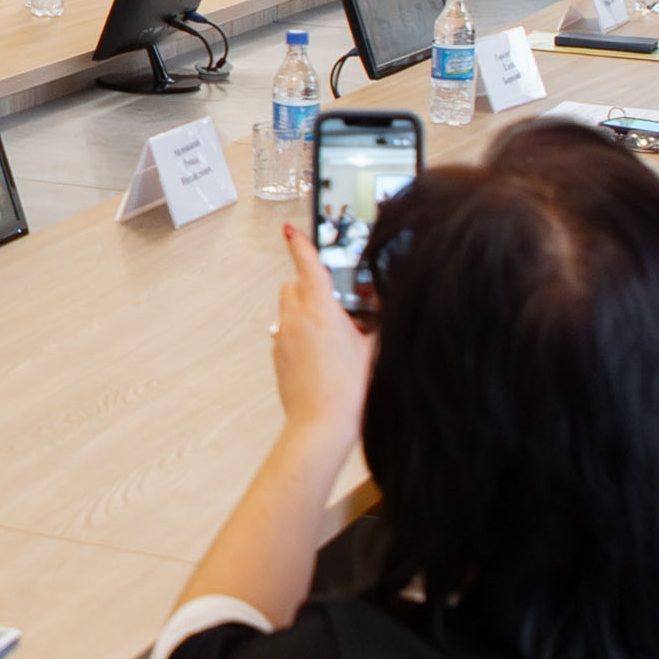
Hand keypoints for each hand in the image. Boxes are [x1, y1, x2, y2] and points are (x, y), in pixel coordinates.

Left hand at [270, 224, 371, 434]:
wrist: (321, 426)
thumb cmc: (350, 391)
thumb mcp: (375, 348)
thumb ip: (377, 321)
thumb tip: (380, 307)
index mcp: (319, 310)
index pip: (308, 266)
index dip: (301, 246)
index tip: (292, 232)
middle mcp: (294, 320)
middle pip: (293, 285)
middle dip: (310, 284)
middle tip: (338, 300)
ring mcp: (282, 340)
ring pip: (288, 310)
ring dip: (305, 309)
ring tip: (334, 330)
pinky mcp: (278, 359)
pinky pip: (286, 334)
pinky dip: (300, 333)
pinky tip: (323, 354)